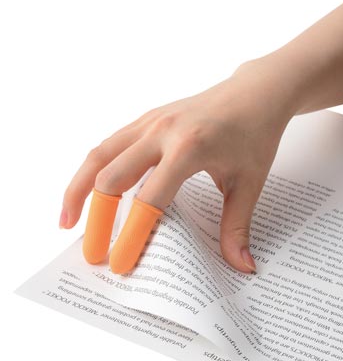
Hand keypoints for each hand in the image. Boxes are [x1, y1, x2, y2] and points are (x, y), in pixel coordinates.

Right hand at [59, 60, 295, 273]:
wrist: (256, 93)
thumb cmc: (255, 135)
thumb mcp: (250, 184)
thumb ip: (238, 227)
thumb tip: (242, 267)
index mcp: (189, 148)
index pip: (150, 200)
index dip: (132, 235)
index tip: (121, 263)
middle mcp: (162, 131)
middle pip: (111, 176)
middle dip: (96, 218)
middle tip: (91, 252)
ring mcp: (151, 121)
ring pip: (99, 155)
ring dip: (79, 188)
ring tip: (69, 221)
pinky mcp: (147, 119)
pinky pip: (111, 144)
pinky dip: (94, 169)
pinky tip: (93, 191)